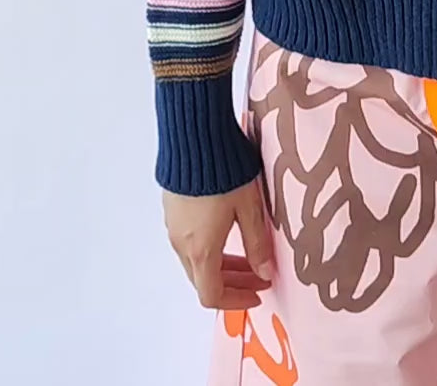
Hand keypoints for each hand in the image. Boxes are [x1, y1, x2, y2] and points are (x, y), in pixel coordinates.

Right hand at [163, 176, 274, 308]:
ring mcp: (173, 226)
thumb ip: (257, 244)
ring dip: (221, 265)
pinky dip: (208, 248)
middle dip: (233, 283)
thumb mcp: (250, 208)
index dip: (237, 300)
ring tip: (247, 255)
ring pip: (195, 261)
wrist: (194, 135)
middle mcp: (181, 243)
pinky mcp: (171, 209)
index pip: (213, 295)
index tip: (258, 292)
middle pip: (203, 280)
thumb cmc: (225, 171)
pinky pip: (188, 241)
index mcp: (201, 249)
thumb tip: (265, 272)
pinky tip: (227, 231)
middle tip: (259, 274)